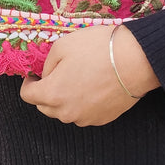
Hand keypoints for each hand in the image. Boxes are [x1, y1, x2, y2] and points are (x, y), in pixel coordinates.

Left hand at [20, 25, 159, 126]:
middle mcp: (66, 112)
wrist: (136, 60)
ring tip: (78, 78)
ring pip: (65, 112)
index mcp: (53, 94)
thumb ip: (47, 64)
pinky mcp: (103, 119)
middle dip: (45, 92)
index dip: (28, 83)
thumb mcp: (62, 46)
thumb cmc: (98, 49)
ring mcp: (86, 118)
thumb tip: (46, 75)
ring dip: (65, 99)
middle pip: (45, 107)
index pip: (27, 96)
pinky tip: (93, 85)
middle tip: (56, 74)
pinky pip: (84, 113)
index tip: (34, 74)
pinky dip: (82, 103)